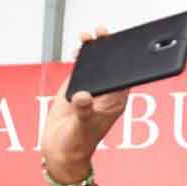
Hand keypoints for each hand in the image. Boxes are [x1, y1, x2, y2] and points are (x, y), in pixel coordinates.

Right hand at [40, 27, 128, 185]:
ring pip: (97, 63)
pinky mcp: (77, 85)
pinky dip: (81, 55)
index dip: (126, 60)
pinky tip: (80, 46)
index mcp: (115, 102)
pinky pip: (82, 66)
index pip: (125, 77)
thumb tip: (83, 96)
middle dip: (109, 49)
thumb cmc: (77, 143)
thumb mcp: (81, 128)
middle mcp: (106, 92)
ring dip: (94, 49)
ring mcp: (92, 87)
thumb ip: (83, 112)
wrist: (60, 149)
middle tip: (105, 35)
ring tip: (89, 37)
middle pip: (112, 66)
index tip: (124, 47)